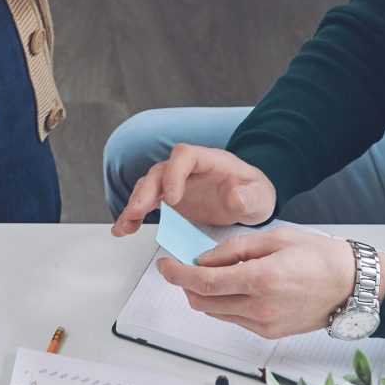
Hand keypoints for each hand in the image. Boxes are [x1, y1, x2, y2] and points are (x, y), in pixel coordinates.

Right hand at [111, 144, 277, 234]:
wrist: (249, 202)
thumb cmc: (253, 194)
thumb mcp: (261, 196)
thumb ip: (250, 197)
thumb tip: (235, 198)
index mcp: (210, 160)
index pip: (185, 155)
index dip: (174, 173)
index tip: (172, 198)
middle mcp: (187, 169)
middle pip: (159, 172)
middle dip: (145, 191)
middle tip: (137, 211)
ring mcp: (175, 184)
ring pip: (148, 187)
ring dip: (134, 205)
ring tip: (125, 226)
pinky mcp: (169, 200)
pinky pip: (147, 204)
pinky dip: (133, 216)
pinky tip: (124, 229)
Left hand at [153, 228, 380, 339]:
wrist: (353, 287)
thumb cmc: (320, 258)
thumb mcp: (275, 238)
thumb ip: (234, 249)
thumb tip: (204, 259)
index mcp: (260, 280)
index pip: (203, 281)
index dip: (177, 273)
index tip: (165, 265)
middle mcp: (259, 308)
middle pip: (203, 302)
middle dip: (186, 284)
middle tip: (183, 266)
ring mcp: (264, 325)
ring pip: (215, 313)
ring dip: (203, 295)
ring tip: (211, 274)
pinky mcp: (269, 333)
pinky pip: (233, 320)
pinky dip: (223, 304)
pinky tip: (232, 287)